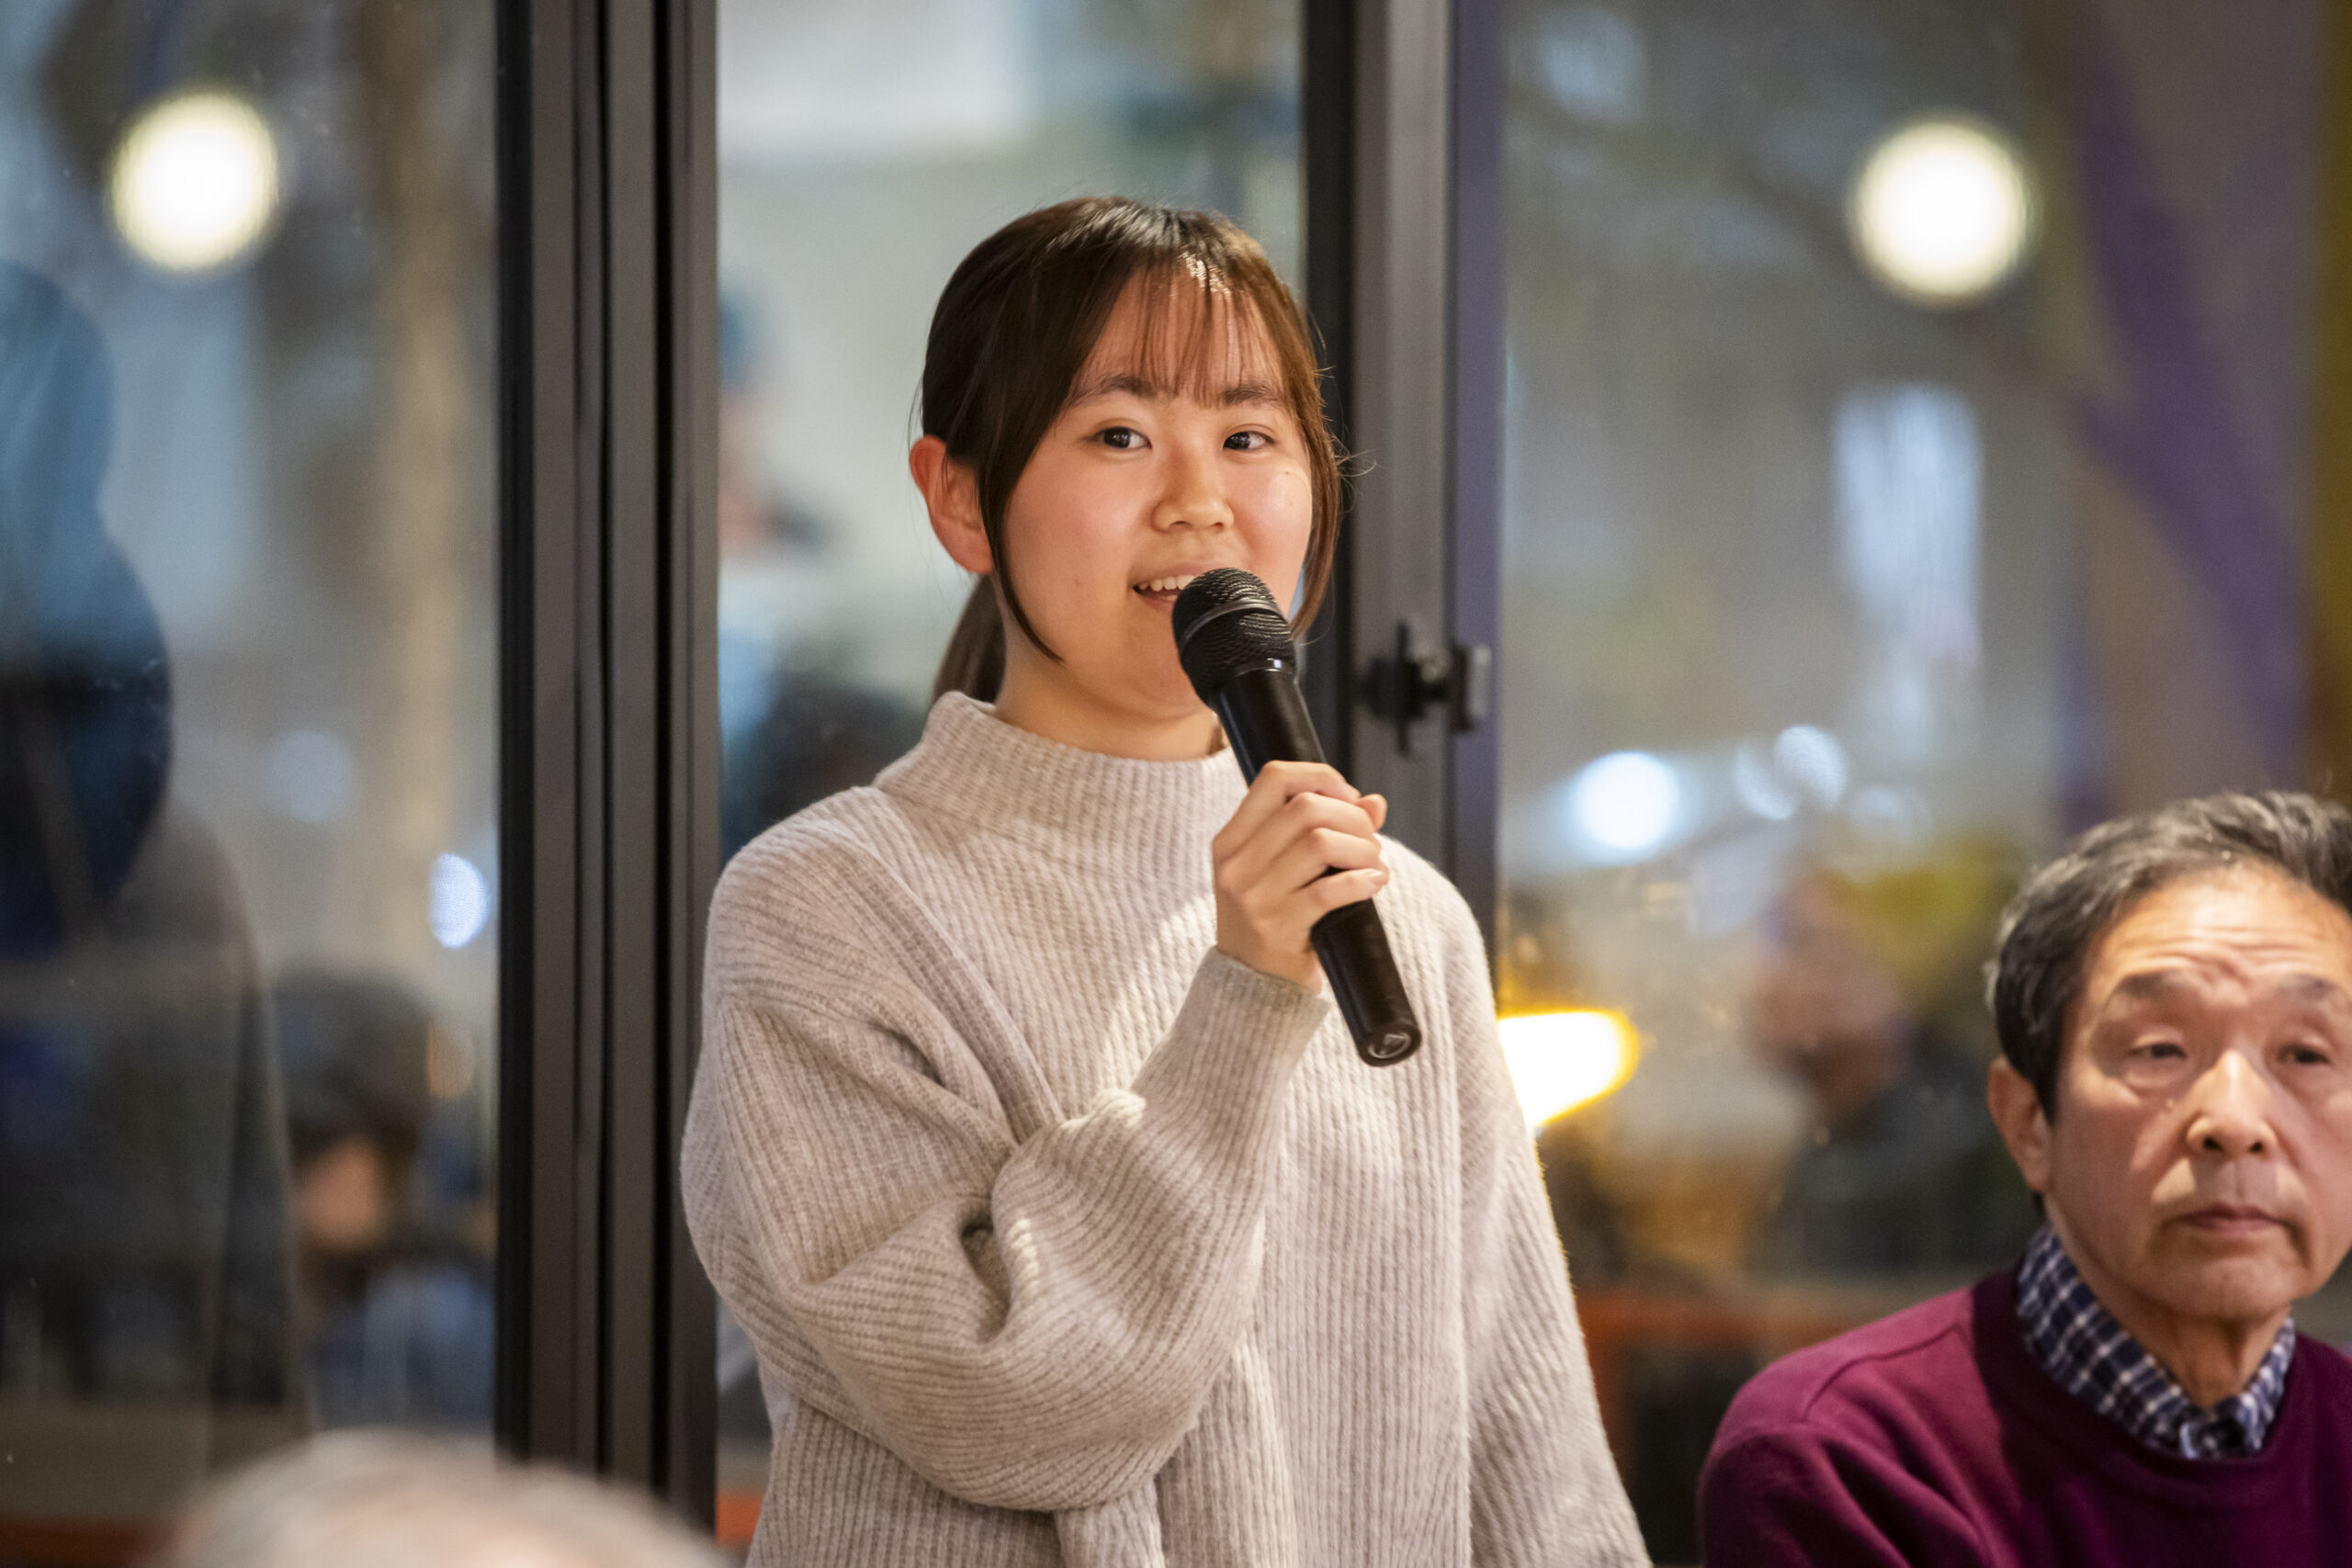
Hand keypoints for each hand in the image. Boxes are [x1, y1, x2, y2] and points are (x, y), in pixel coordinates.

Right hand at [1210, 761, 1389, 991]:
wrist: (1252, 989)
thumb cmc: (1275, 921)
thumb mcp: (1283, 872)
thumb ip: (1323, 830)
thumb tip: (1374, 801)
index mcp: (1231, 841)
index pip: (1273, 778)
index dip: (1321, 776)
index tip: (1349, 798)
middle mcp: (1236, 865)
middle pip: (1305, 807)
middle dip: (1352, 818)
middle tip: (1370, 841)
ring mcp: (1253, 897)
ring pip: (1320, 843)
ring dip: (1362, 849)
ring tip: (1374, 865)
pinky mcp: (1277, 929)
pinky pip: (1330, 890)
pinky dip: (1363, 881)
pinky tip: (1375, 883)